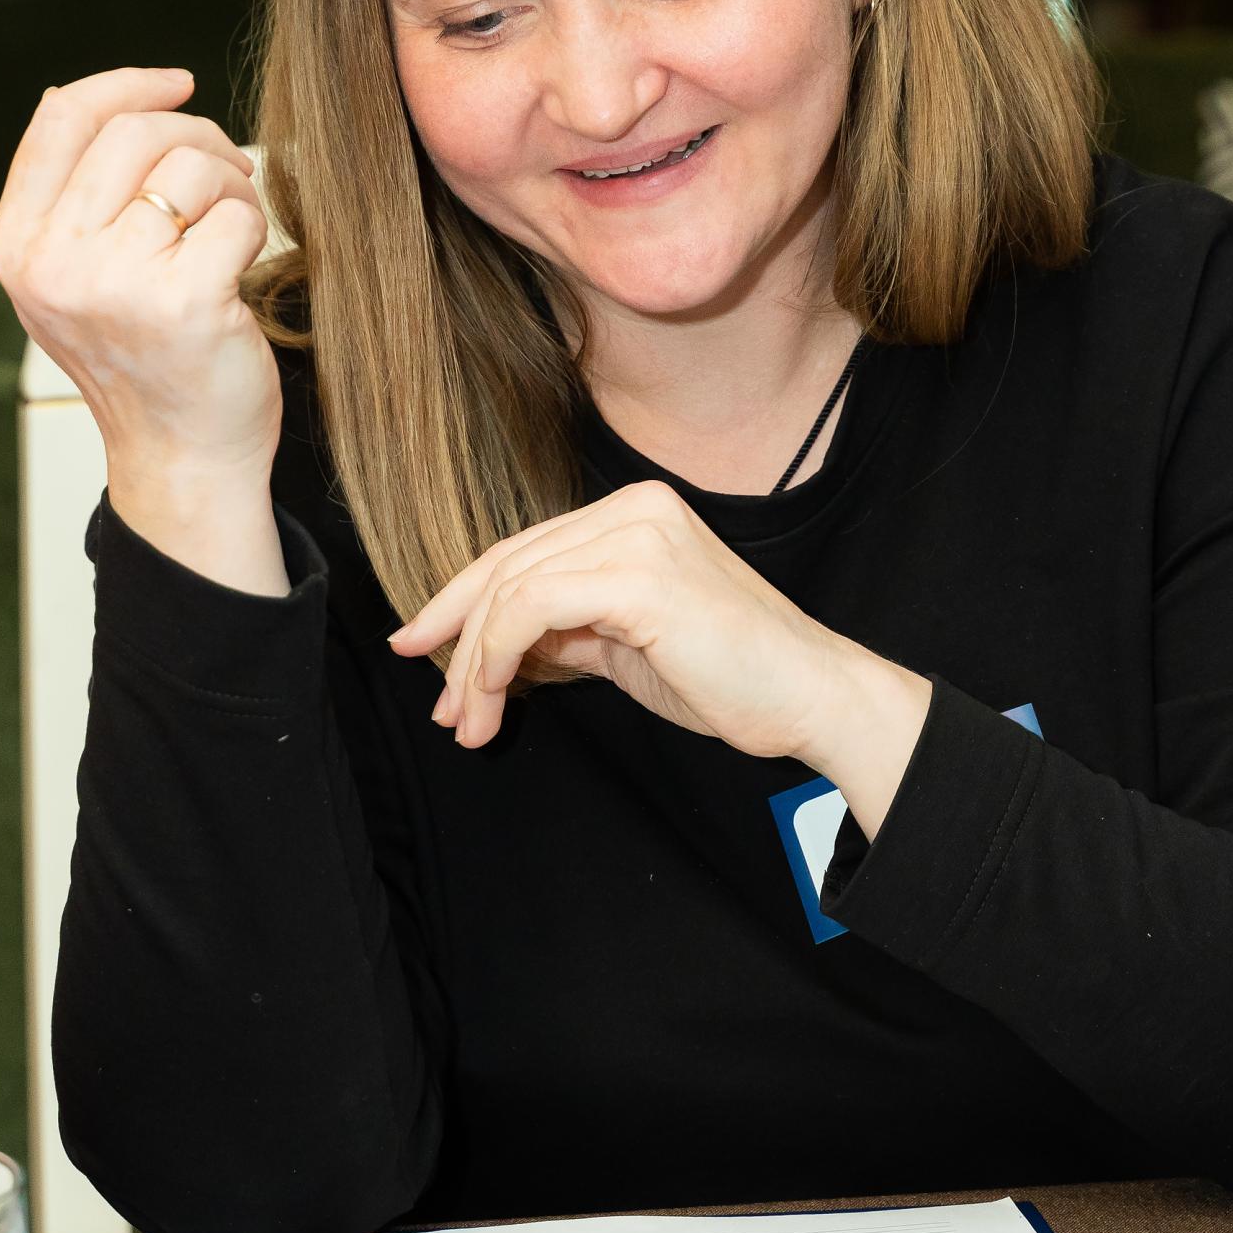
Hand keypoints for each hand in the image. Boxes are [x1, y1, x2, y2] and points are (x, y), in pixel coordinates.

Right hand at [0, 66, 287, 592]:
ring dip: (230, 184)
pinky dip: (252, 227)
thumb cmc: (142, 359)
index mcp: (17, 247)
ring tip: (231, 224)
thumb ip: (64, 198)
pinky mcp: (183, 302)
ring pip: (189, 168)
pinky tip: (242, 266)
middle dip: (198, 137)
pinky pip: (235, 214)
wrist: (182, 457)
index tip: (179, 83)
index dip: (127, 86)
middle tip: (228, 173)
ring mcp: (114, 283)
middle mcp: (53, 264)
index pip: (62, 118)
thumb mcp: (73, 279)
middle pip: (134, 133)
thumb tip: (69, 94)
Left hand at [389, 480, 932, 833]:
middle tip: (437, 702)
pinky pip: (531, 608)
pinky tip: (494, 701)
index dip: (463, 601)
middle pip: (508, 562)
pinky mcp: (638, 574)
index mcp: (636, 514)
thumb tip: (493, 654)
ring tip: (467, 723)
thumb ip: (566, 633)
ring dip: (473, 665)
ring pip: (512, 588)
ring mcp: (637, 533)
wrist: (809, 696)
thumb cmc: (732, 680)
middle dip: (456, 637)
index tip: (423, 650)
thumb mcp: (627, 647)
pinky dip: (496, 658)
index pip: (526, 551)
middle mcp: (634, 508)